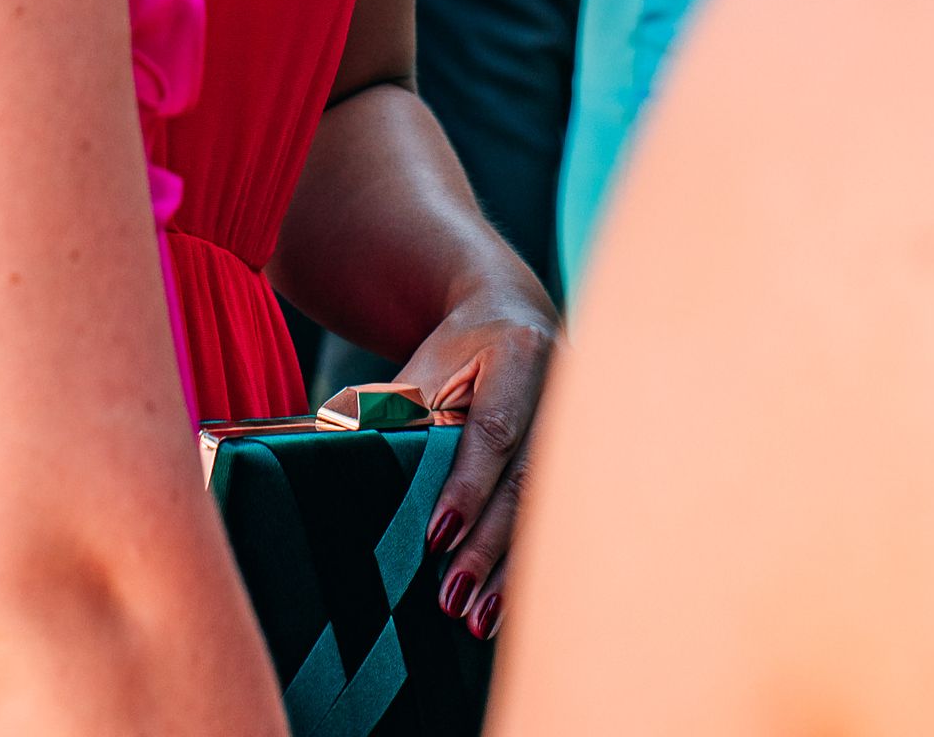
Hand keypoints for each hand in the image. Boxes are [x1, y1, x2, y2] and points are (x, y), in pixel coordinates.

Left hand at [391, 288, 554, 639]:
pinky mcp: (589, 457)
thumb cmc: (458, 349)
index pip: (493, 430)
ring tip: (479, 620)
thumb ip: (399, 414)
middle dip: (489, 546)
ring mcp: (584, 425)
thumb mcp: (426, 367)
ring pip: (550, 508)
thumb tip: (344, 457)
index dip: (467, 488)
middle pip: (527, 479)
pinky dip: (533, 561)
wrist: (512, 313)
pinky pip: (562, 518)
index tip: (436, 539)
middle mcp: (562, 389)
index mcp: (519, 353)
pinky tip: (511, 604)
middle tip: (454, 600)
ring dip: (514, 568)